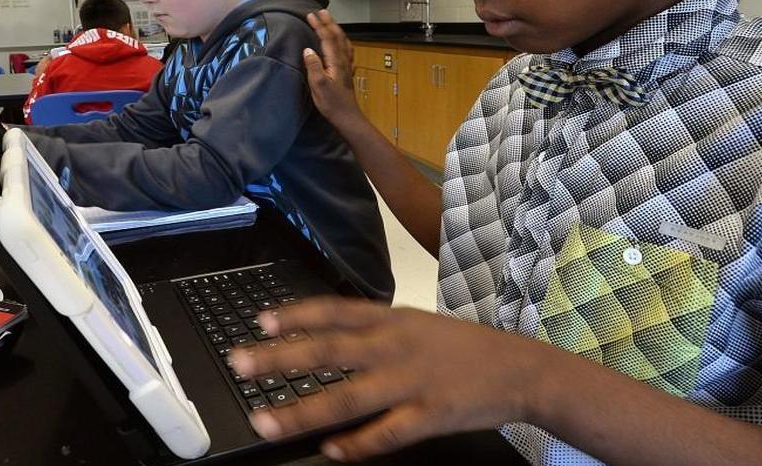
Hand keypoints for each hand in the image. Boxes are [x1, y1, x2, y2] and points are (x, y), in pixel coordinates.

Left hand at [228, 298, 548, 461]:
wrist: (520, 369)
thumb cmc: (461, 347)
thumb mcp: (415, 323)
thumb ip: (372, 328)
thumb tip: (321, 336)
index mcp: (392, 319)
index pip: (334, 310)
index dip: (295, 315)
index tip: (259, 321)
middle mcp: (396, 346)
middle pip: (329, 350)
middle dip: (280, 357)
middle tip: (240, 363)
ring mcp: (412, 382)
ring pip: (347, 398)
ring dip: (302, 411)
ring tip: (265, 421)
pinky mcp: (430, 415)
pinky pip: (386, 434)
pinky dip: (356, 445)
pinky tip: (331, 453)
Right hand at [303, 11, 364, 130]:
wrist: (347, 117)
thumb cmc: (331, 103)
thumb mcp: (318, 85)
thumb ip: (313, 66)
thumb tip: (308, 50)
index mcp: (335, 61)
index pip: (327, 38)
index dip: (319, 25)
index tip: (311, 15)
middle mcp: (343, 60)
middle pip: (338, 36)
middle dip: (329, 23)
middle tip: (321, 12)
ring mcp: (347, 66)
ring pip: (344, 42)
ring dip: (337, 30)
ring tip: (330, 22)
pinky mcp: (347, 72)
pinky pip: (347, 51)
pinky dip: (343, 42)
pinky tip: (342, 44)